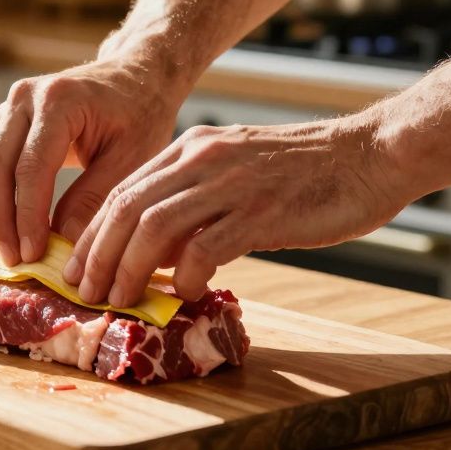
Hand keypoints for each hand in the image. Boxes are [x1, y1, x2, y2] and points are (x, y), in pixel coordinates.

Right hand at [0, 58, 182, 265]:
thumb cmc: (141, 114)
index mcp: (58, 101)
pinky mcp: (3, 123)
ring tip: (8, 252)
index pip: (29, 168)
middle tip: (14, 261)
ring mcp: (8, 108)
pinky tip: (6, 230)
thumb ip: (96, 198)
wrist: (135, 76)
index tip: (33, 255)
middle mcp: (23, 99)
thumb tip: (63, 243)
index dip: (26, 216)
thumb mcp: (133, 158)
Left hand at [62, 119, 408, 304]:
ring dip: (129, 269)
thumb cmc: (307, 174)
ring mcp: (231, 183)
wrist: (373, 155)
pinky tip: (183, 292)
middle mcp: (203, 160)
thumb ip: (197, 202)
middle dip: (98, 256)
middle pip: (127, 209)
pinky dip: (184, 274)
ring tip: (121, 299)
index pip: (122, 192)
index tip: (77, 270)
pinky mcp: (261, 211)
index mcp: (192, 150)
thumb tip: (157, 252)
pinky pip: (204, 246)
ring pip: (154, 226)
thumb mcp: (237, 173)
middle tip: (86, 292)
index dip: (93, 235)